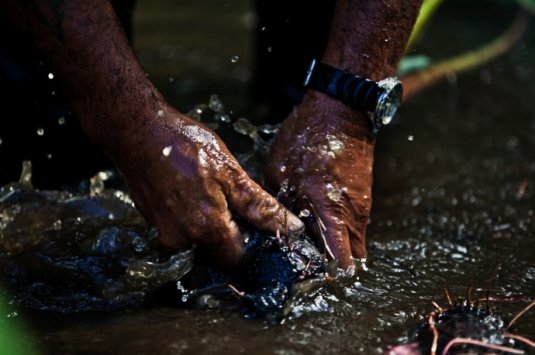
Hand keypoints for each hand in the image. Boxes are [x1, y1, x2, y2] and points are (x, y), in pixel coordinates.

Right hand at [113, 104, 303, 266]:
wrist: (138, 133)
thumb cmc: (185, 146)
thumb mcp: (231, 172)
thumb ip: (261, 206)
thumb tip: (293, 227)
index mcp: (207, 229)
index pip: (239, 261)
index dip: (252, 248)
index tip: (257, 230)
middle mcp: (183, 241)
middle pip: (219, 253)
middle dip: (231, 234)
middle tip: (232, 202)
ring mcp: (164, 235)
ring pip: (200, 242)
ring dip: (211, 225)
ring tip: (209, 192)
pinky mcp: (153, 226)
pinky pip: (182, 232)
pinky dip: (192, 219)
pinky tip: (192, 192)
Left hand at [265, 91, 374, 270]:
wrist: (342, 110)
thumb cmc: (309, 138)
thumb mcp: (281, 173)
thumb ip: (280, 207)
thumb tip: (273, 230)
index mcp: (332, 212)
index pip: (339, 261)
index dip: (324, 276)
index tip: (306, 280)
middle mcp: (353, 215)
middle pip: (349, 259)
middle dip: (329, 267)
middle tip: (303, 265)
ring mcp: (362, 206)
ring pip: (351, 243)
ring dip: (333, 249)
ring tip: (305, 245)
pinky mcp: (362, 197)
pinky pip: (352, 227)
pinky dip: (337, 233)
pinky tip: (314, 224)